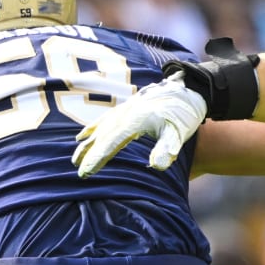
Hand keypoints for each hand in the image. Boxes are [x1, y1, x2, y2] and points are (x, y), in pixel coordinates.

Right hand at [72, 77, 208, 177]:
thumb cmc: (183, 115)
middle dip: (88, 154)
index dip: (97, 158)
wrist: (189, 91)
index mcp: (135, 121)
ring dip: (86, 144)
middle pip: (101, 137)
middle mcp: (125, 114)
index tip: (86, 172)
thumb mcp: (178, 134)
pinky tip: (82, 136)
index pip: (111, 142)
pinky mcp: (125, 108)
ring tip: (75, 159)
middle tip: (79, 172)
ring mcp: (123, 110)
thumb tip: (158, 166)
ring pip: (99, 128)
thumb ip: (167, 149)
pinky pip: (102, 120)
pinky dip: (91, 129)